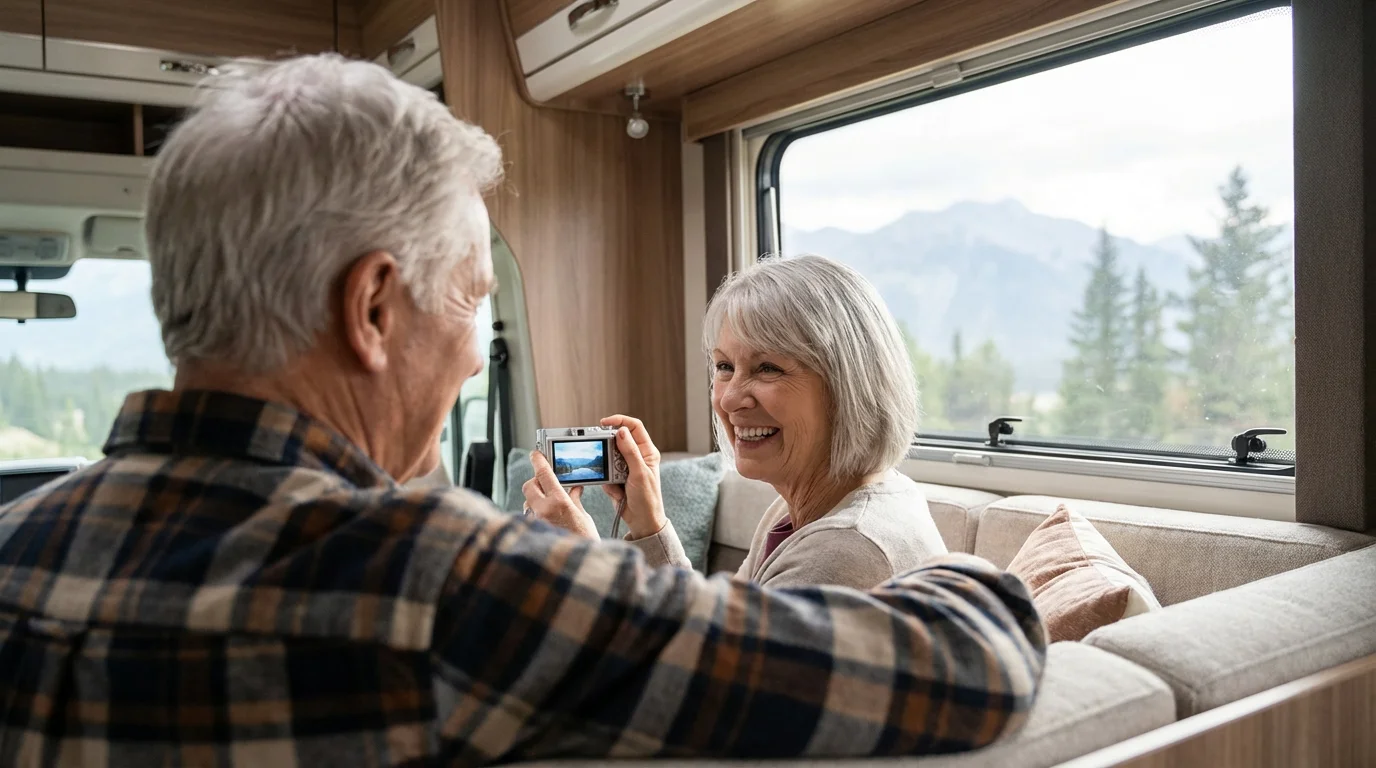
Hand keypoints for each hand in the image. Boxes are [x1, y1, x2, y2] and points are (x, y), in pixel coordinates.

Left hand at [522, 451, 598, 538]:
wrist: (578, 566)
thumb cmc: (585, 542)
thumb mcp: (583, 516)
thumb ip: (574, 500)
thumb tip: (574, 489)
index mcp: (559, 502)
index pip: (543, 474)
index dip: (538, 460)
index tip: (536, 453)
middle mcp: (543, 510)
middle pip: (529, 485)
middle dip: (535, 481)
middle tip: (546, 483)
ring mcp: (535, 521)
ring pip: (528, 501)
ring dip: (535, 500)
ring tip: (550, 506)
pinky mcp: (532, 531)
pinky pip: (530, 516)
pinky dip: (536, 514)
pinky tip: (547, 520)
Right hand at [600, 415, 666, 539]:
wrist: (641, 521)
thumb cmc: (648, 498)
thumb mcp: (640, 473)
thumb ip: (630, 451)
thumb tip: (622, 431)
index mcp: (647, 451)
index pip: (634, 427)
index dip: (620, 421)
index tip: (604, 423)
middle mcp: (636, 456)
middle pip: (616, 442)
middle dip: (610, 453)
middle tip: (610, 463)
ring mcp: (625, 467)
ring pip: (608, 459)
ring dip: (610, 472)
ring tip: (619, 485)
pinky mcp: (616, 478)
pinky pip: (605, 474)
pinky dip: (609, 484)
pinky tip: (618, 493)